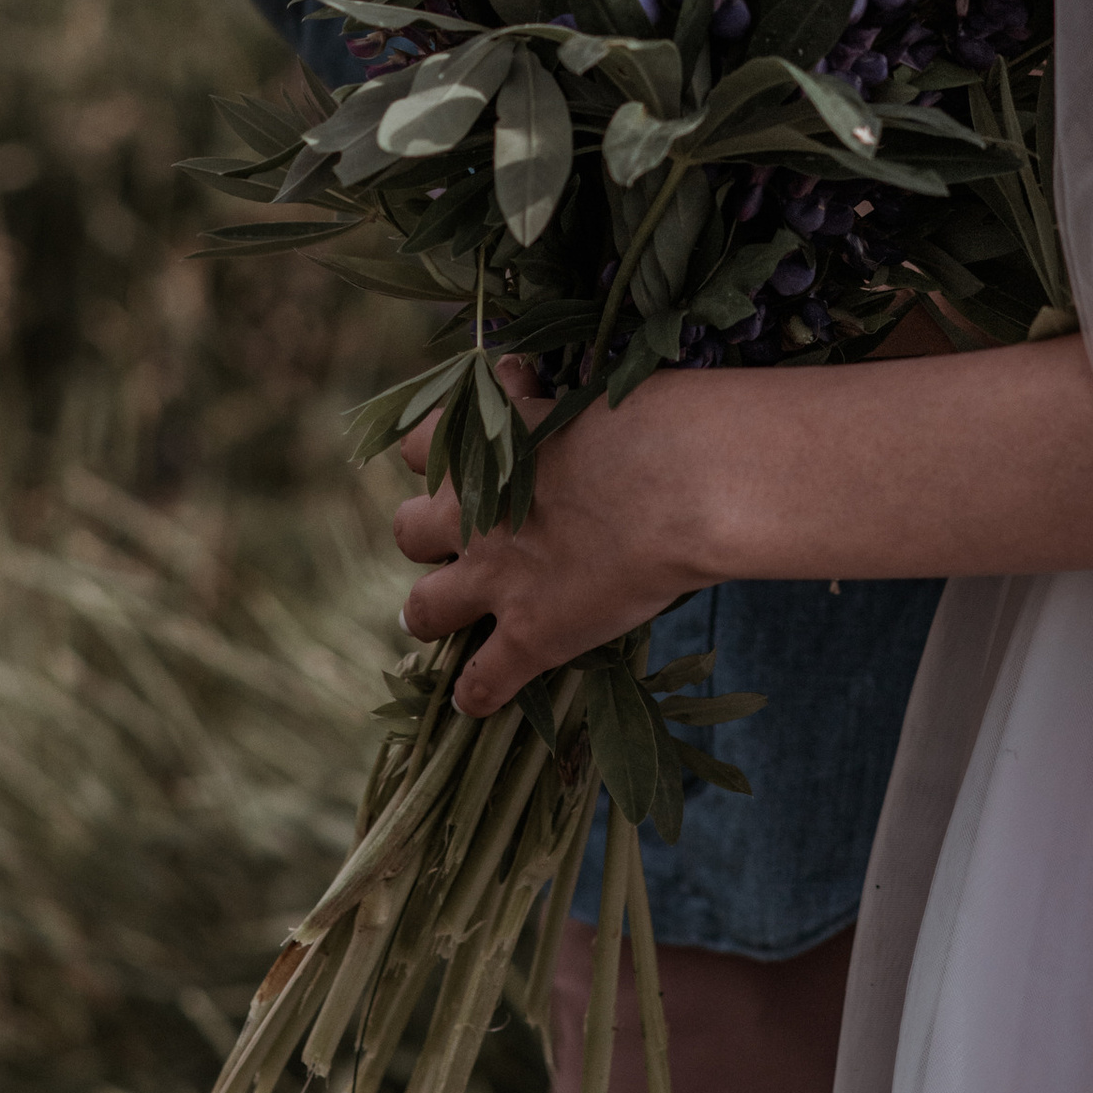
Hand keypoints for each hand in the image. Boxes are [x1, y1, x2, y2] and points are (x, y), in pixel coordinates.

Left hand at [394, 363, 703, 718]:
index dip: (444, 450)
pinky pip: (481, 685)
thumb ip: (548, 410)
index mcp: (484, 448)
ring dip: (431, 611)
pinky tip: (478, 700)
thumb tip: (533, 392)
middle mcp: (474, 516)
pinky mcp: (531, 637)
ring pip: (423, 610)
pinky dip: (478, 694)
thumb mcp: (585, 393)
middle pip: (408, 529)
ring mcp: (497, 581)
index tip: (483, 449)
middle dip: (429, 534)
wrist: (685, 480)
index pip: (421, 441)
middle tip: (462, 540)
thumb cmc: (655, 418)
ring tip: (442, 616)